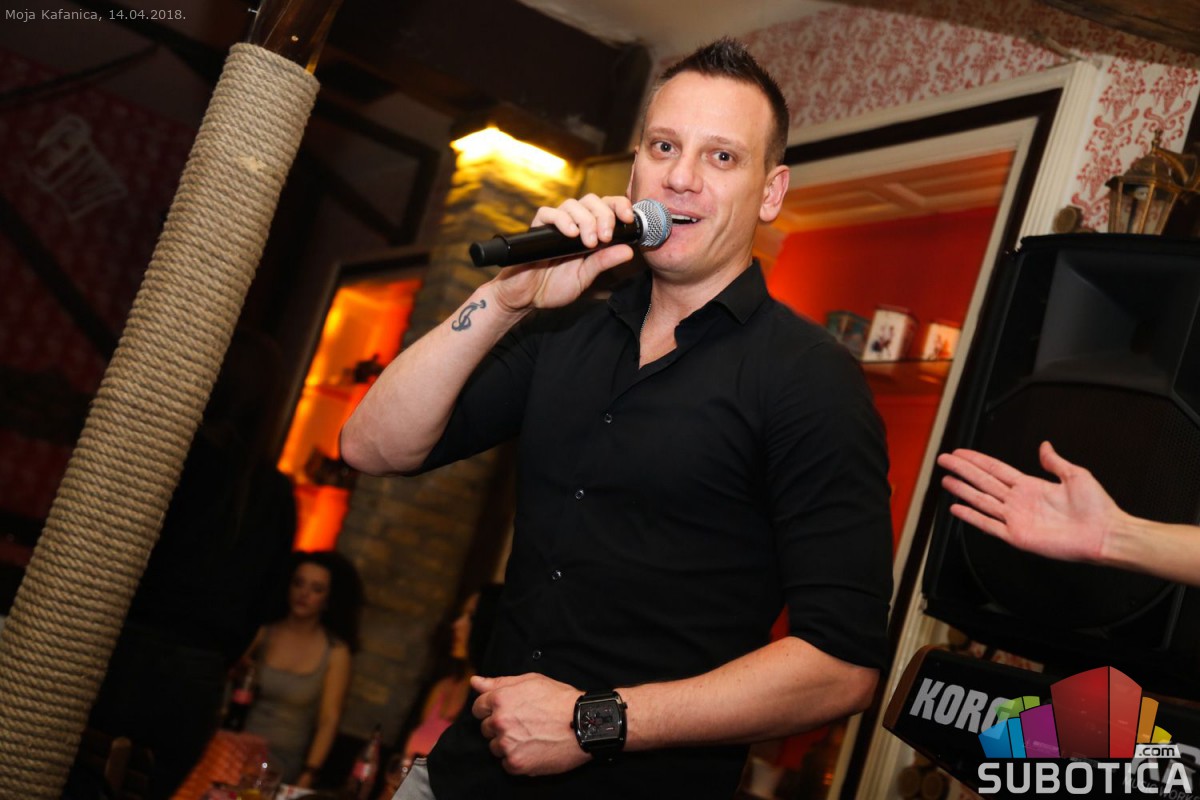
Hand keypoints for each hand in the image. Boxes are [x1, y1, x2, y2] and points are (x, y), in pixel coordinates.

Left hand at [470, 673, 588, 775]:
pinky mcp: (516, 763)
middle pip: (485, 728)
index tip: (507, 711)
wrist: (584, 723)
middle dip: (499, 726)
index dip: (491, 709)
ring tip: (531, 736)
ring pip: (495, 747)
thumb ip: (498, 682)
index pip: (477, 708)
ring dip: (507, 743)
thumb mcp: (530, 681)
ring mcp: (507, 744)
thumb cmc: (559, 699)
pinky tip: (533, 748)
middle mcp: (499, 722)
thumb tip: (475, 682)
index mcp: (500, 699)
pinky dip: (517, 758)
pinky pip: (506, 763)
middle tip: (524, 723)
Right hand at [491, 195, 636, 313]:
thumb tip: (629, 251)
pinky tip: (571, 234)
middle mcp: (573, 223)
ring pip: (573, 204)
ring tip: (589, 242)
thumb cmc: (553, 286)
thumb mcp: (585, 276)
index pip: (606, 207)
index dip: (619, 206)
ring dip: (586, 220)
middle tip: (606, 237)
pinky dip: (562, 220)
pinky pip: (548, 213)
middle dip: (603, 215)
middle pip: (592, 201)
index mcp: (589, 231)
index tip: (628, 218)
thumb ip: (604, 262)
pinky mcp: (537, 228)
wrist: (525, 297)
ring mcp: (555, 224)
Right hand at [936, 441, 1119, 562]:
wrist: (1106, 534)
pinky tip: (957, 509)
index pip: (996, 470)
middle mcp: (1020, 502)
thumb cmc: (1097, 508)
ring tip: (945, 480)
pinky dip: (972, 517)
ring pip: (982, 500)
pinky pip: (989, 525)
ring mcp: (1016, 519)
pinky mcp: (1017, 536)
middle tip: (944, 460)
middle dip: (963, 470)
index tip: (961, 453)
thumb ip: (1055, 462)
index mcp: (1031, 486)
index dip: (978, 460)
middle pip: (983, 482)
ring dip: (963, 490)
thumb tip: (1045, 446)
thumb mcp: (1076, 475)